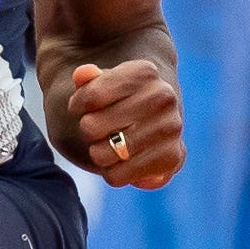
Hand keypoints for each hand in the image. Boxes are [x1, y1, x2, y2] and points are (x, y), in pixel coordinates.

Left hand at [64, 59, 182, 188]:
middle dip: (88, 130)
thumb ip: (87, 80)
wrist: (157, 122)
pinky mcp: (172, 157)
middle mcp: (163, 97)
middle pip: (91, 127)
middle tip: (99, 129)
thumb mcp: (102, 84)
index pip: (90, 97)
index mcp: (144, 72)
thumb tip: (82, 74)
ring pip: (102, 154)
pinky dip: (111, 172)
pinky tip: (121, 161)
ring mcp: (171, 127)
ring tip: (109, 144)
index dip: (77, 105)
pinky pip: (117, 176)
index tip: (83, 107)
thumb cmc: (120, 101)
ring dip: (98, 153)